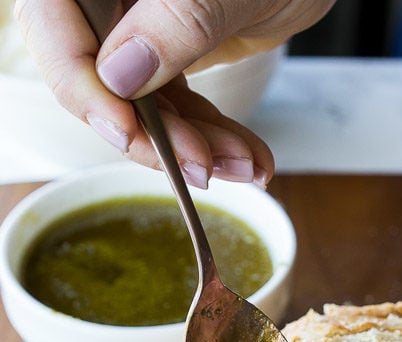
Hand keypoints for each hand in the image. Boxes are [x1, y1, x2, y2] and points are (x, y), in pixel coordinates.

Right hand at [15, 0, 335, 185]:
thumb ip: (174, 21)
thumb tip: (118, 75)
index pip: (53, 28)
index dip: (82, 85)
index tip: (127, 130)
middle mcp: (108, 0)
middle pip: (99, 80)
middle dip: (155, 135)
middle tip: (200, 164)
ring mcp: (137, 27)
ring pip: (144, 106)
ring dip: (196, 147)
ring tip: (243, 164)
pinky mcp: (168, 53)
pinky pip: (179, 107)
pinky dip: (214, 139)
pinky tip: (248, 157)